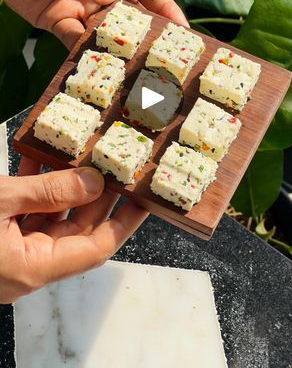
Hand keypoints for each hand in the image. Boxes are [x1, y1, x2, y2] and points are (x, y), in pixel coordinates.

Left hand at [0, 0, 186, 49]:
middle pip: (132, 15)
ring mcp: (82, 7)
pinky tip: (95, 62)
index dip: (166, 8)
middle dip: (148, 36)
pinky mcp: (59, 20)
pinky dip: (84, 52)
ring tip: (134, 67)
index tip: (183, 30)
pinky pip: (75, 40)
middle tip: (164, 58)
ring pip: (107, 32)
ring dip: (118, 48)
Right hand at [0, 164, 147, 303]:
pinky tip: (39, 160)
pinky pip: (26, 214)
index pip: (96, 249)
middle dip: (96, 195)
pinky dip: (33, 189)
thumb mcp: (2, 201)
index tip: (143, 200)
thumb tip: (93, 183)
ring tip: (80, 158)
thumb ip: (48, 191)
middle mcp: (26, 266)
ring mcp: (11, 254)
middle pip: (76, 230)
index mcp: (32, 268)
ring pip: (51, 218)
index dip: (124, 223)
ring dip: (62, 187)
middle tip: (112, 167)